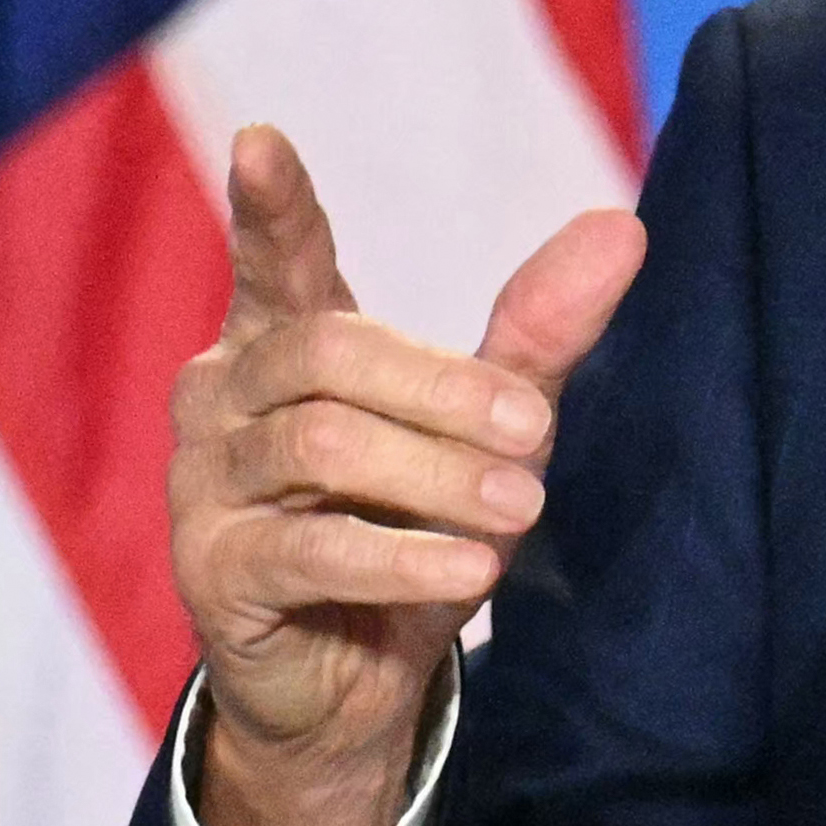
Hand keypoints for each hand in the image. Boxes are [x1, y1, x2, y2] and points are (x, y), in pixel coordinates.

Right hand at [169, 124, 645, 825]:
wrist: (354, 685)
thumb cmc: (412, 526)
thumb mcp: (485, 428)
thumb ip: (538, 334)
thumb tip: (621, 225)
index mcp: (282, 340)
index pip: (272, 259)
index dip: (270, 206)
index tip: (260, 140)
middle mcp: (223, 397)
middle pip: (330, 351)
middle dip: (447, 389)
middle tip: (539, 435)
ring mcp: (203, 485)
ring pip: (321, 442)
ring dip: (436, 473)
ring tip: (520, 506)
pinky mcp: (213, 573)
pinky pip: (309, 548)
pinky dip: (402, 556)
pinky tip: (472, 570)